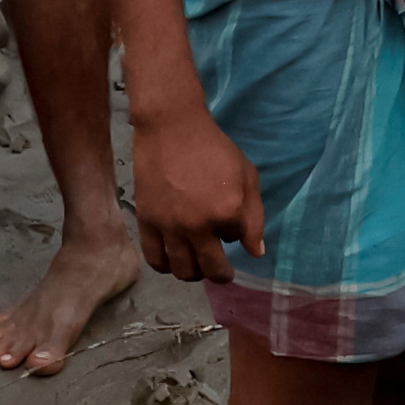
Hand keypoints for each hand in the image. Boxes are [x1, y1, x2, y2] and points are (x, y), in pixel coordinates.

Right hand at [127, 86, 257, 278]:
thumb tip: (256, 253)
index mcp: (228, 212)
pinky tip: (173, 261)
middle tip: (222, 271)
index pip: (238, 242)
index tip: (232, 226)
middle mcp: (199, 226)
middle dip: (221, 274)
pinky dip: (166, 267)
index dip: (237, 234)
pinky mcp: (148, 223)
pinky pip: (156, 260)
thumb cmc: (214, 149)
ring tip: (197, 266)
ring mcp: (171, 227)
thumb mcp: (246, 175)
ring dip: (195, 274)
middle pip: (212, 270)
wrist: (172, 129)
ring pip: (184, 271)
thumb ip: (254, 216)